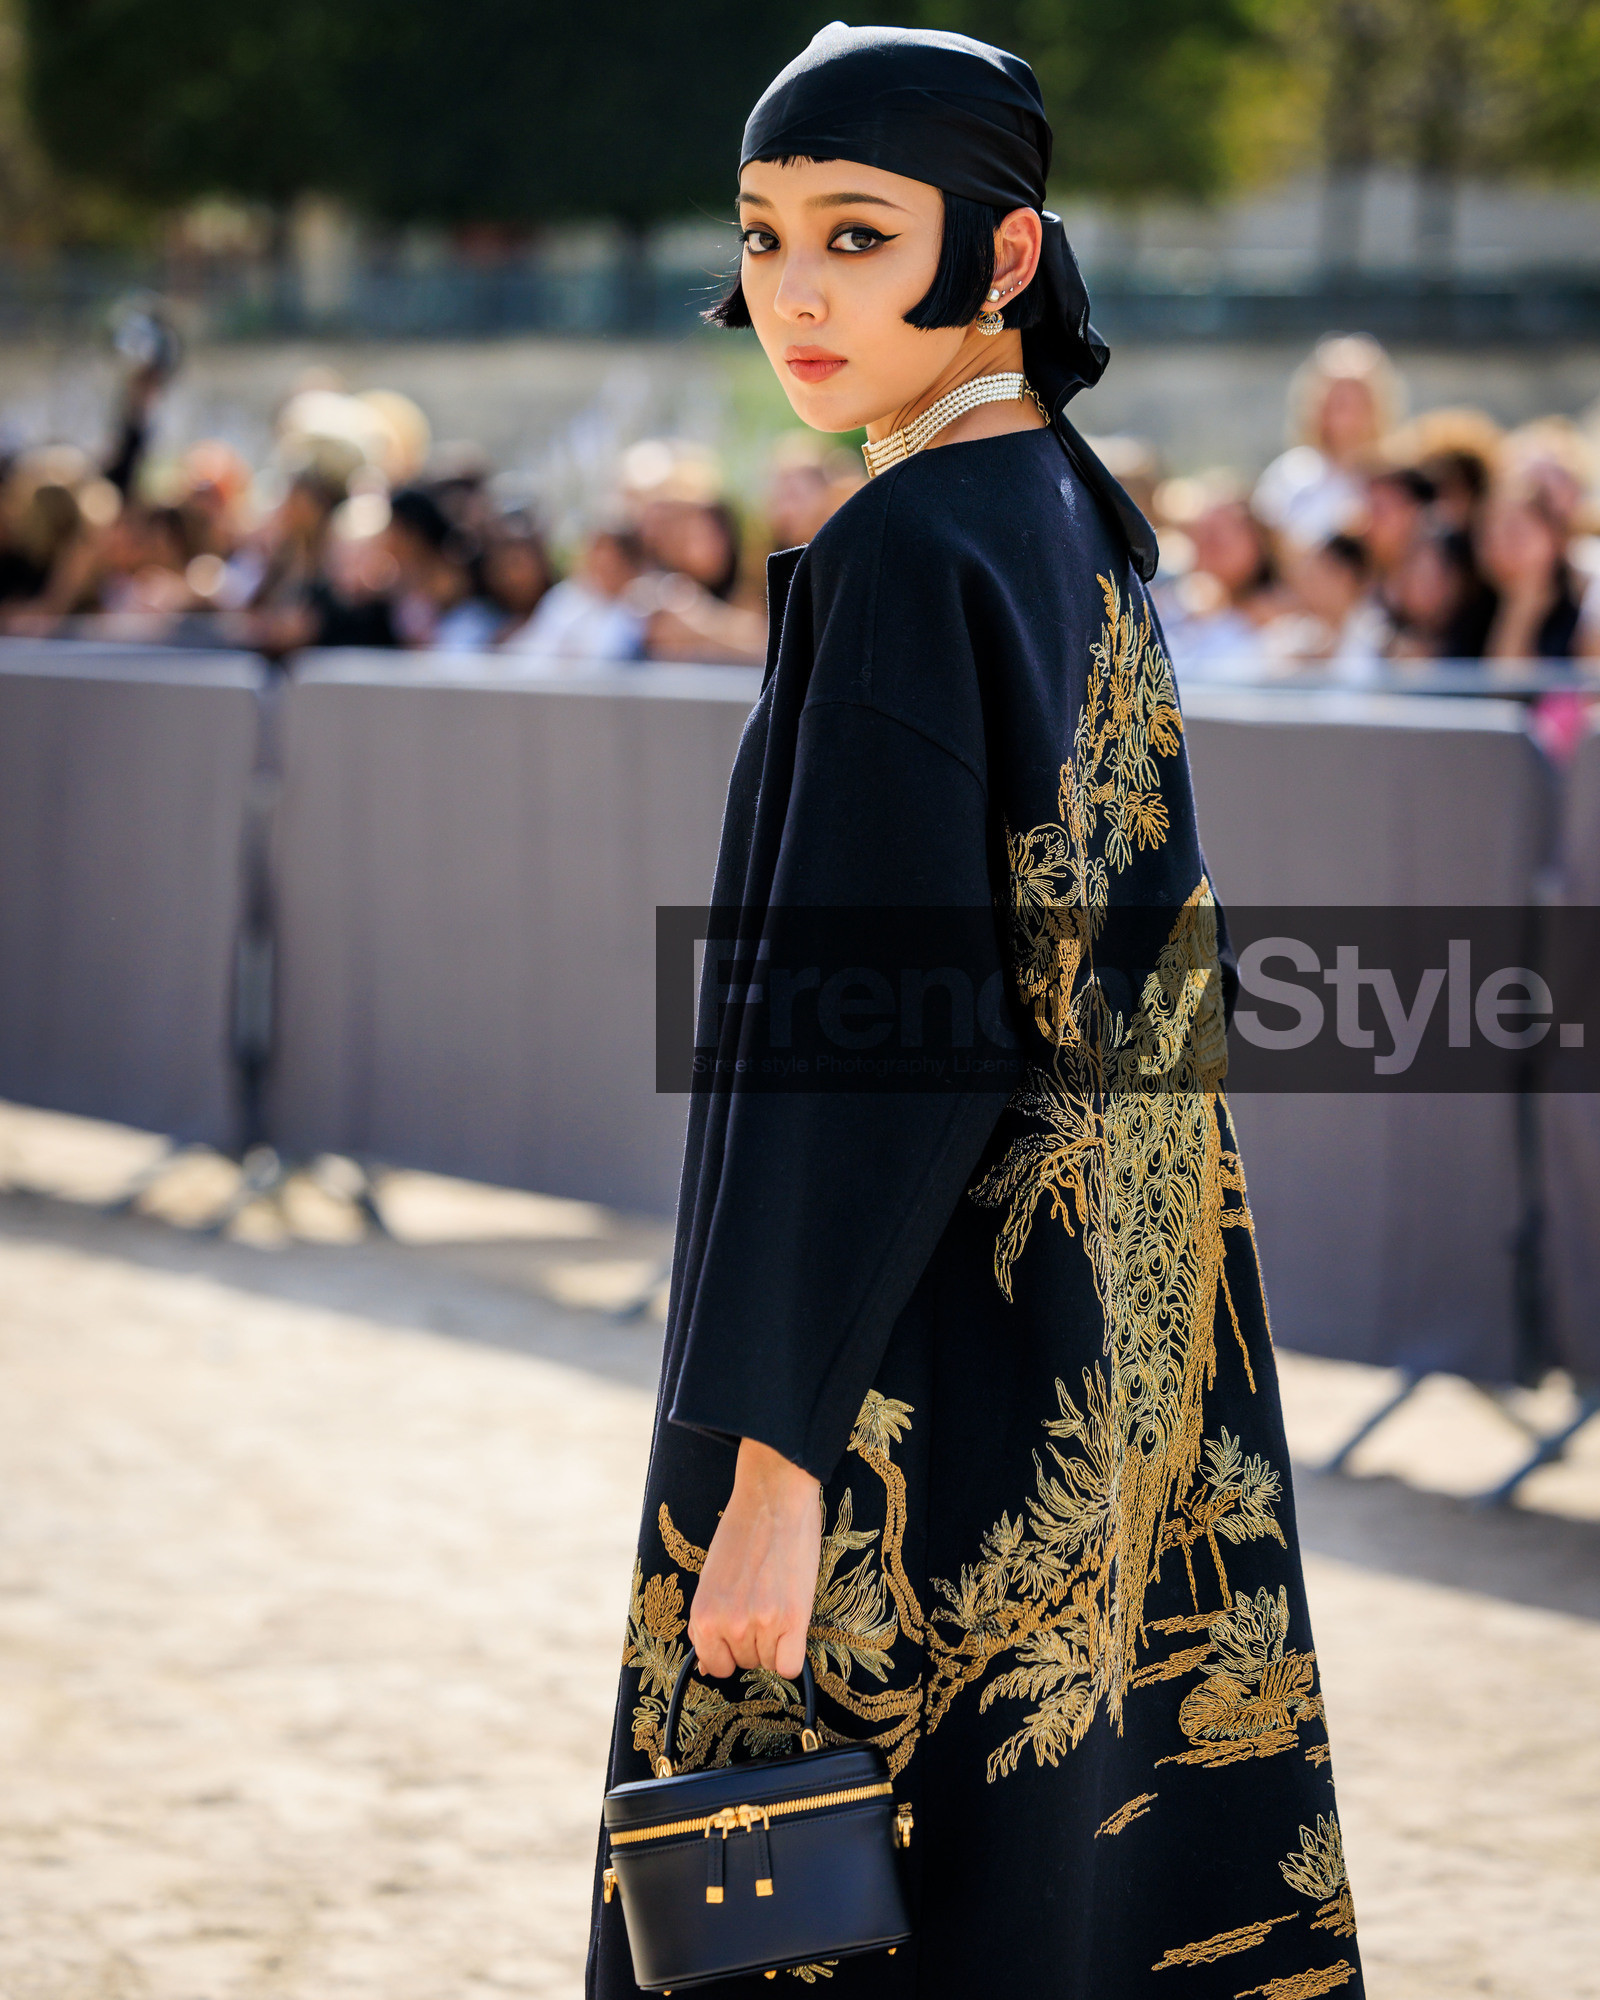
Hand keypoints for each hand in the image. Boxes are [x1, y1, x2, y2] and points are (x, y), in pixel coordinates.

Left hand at [689, 1438, 821, 1680]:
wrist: (772, 1497)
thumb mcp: (711, 1579)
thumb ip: (709, 1622)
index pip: (716, 1665)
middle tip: (762, 1604)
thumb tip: (709, 1665)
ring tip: (778, 1601)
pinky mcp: (793, 1618)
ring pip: (770, 1663)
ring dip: (776, 1642)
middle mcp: (728, 1624)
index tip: (741, 1630)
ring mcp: (761, 1623)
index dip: (730, 1650)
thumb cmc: (741, 1532)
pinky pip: (790, 1666)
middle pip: (746, 1663)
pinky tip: (793, 1628)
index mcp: (703, 1615)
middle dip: (754, 1641)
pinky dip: (792, 1655)